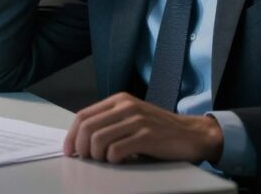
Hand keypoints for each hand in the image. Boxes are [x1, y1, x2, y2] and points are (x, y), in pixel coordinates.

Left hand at [63, 92, 222, 164]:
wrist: (192, 134)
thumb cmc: (159, 130)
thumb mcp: (131, 118)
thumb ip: (109, 123)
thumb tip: (80, 140)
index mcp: (118, 100)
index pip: (83, 115)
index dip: (71, 135)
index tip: (69, 151)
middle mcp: (126, 106)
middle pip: (87, 128)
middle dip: (81, 148)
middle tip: (87, 159)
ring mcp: (137, 120)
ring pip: (98, 139)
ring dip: (97, 155)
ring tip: (106, 160)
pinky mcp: (147, 135)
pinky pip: (117, 150)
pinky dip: (113, 160)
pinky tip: (121, 161)